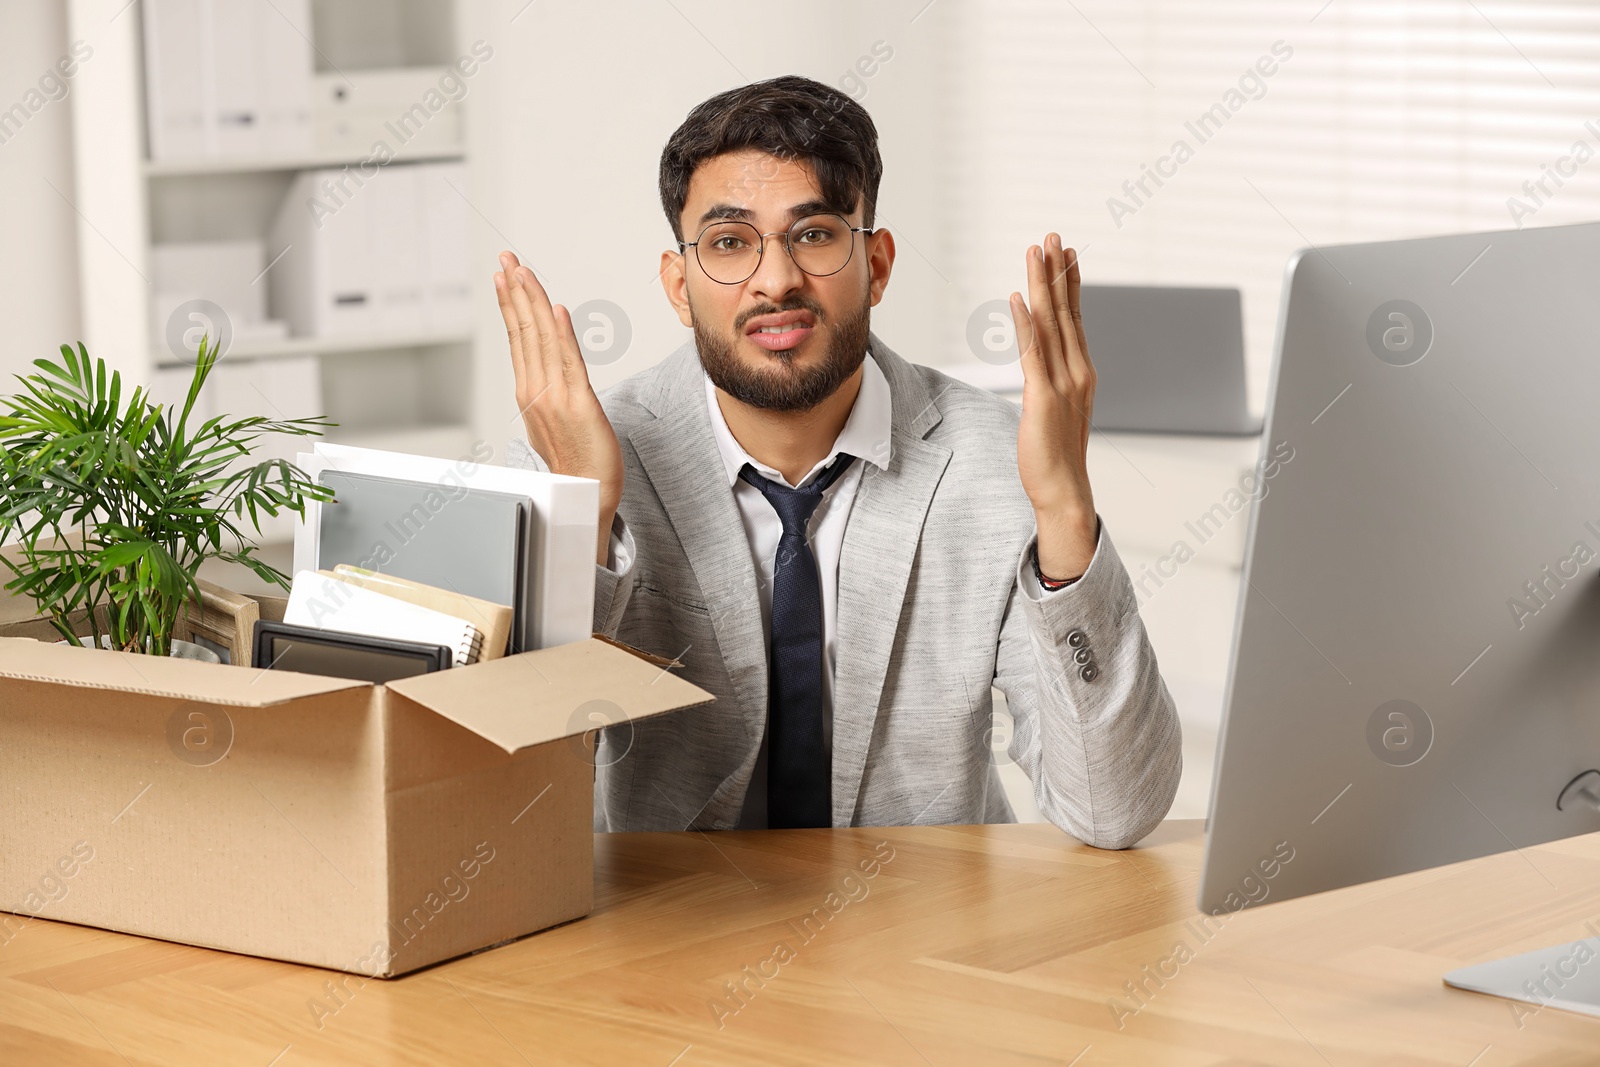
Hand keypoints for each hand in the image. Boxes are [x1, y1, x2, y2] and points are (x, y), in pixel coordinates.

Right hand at [494, 251, 623, 565]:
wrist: (585, 498)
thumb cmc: (575, 464)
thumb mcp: (555, 419)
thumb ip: (549, 389)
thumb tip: (546, 367)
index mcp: (530, 391)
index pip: (519, 336)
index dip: (512, 302)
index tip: (505, 274)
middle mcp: (536, 390)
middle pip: (524, 330)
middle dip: (515, 290)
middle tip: (506, 258)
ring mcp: (554, 397)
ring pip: (540, 339)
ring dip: (531, 300)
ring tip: (521, 270)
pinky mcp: (577, 405)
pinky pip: (567, 363)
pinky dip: (560, 334)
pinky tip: (555, 310)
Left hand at [1010, 233, 1098, 580]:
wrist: (1064, 491)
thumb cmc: (1056, 456)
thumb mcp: (1057, 411)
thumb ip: (1052, 383)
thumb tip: (1041, 367)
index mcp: (1082, 373)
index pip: (1075, 319)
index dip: (1070, 284)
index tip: (1065, 254)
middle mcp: (1077, 372)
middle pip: (1065, 311)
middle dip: (1057, 271)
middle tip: (1052, 236)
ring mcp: (1062, 383)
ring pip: (1051, 323)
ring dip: (1042, 284)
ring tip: (1037, 251)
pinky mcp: (1042, 397)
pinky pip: (1033, 352)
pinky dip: (1026, 323)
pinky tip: (1019, 297)